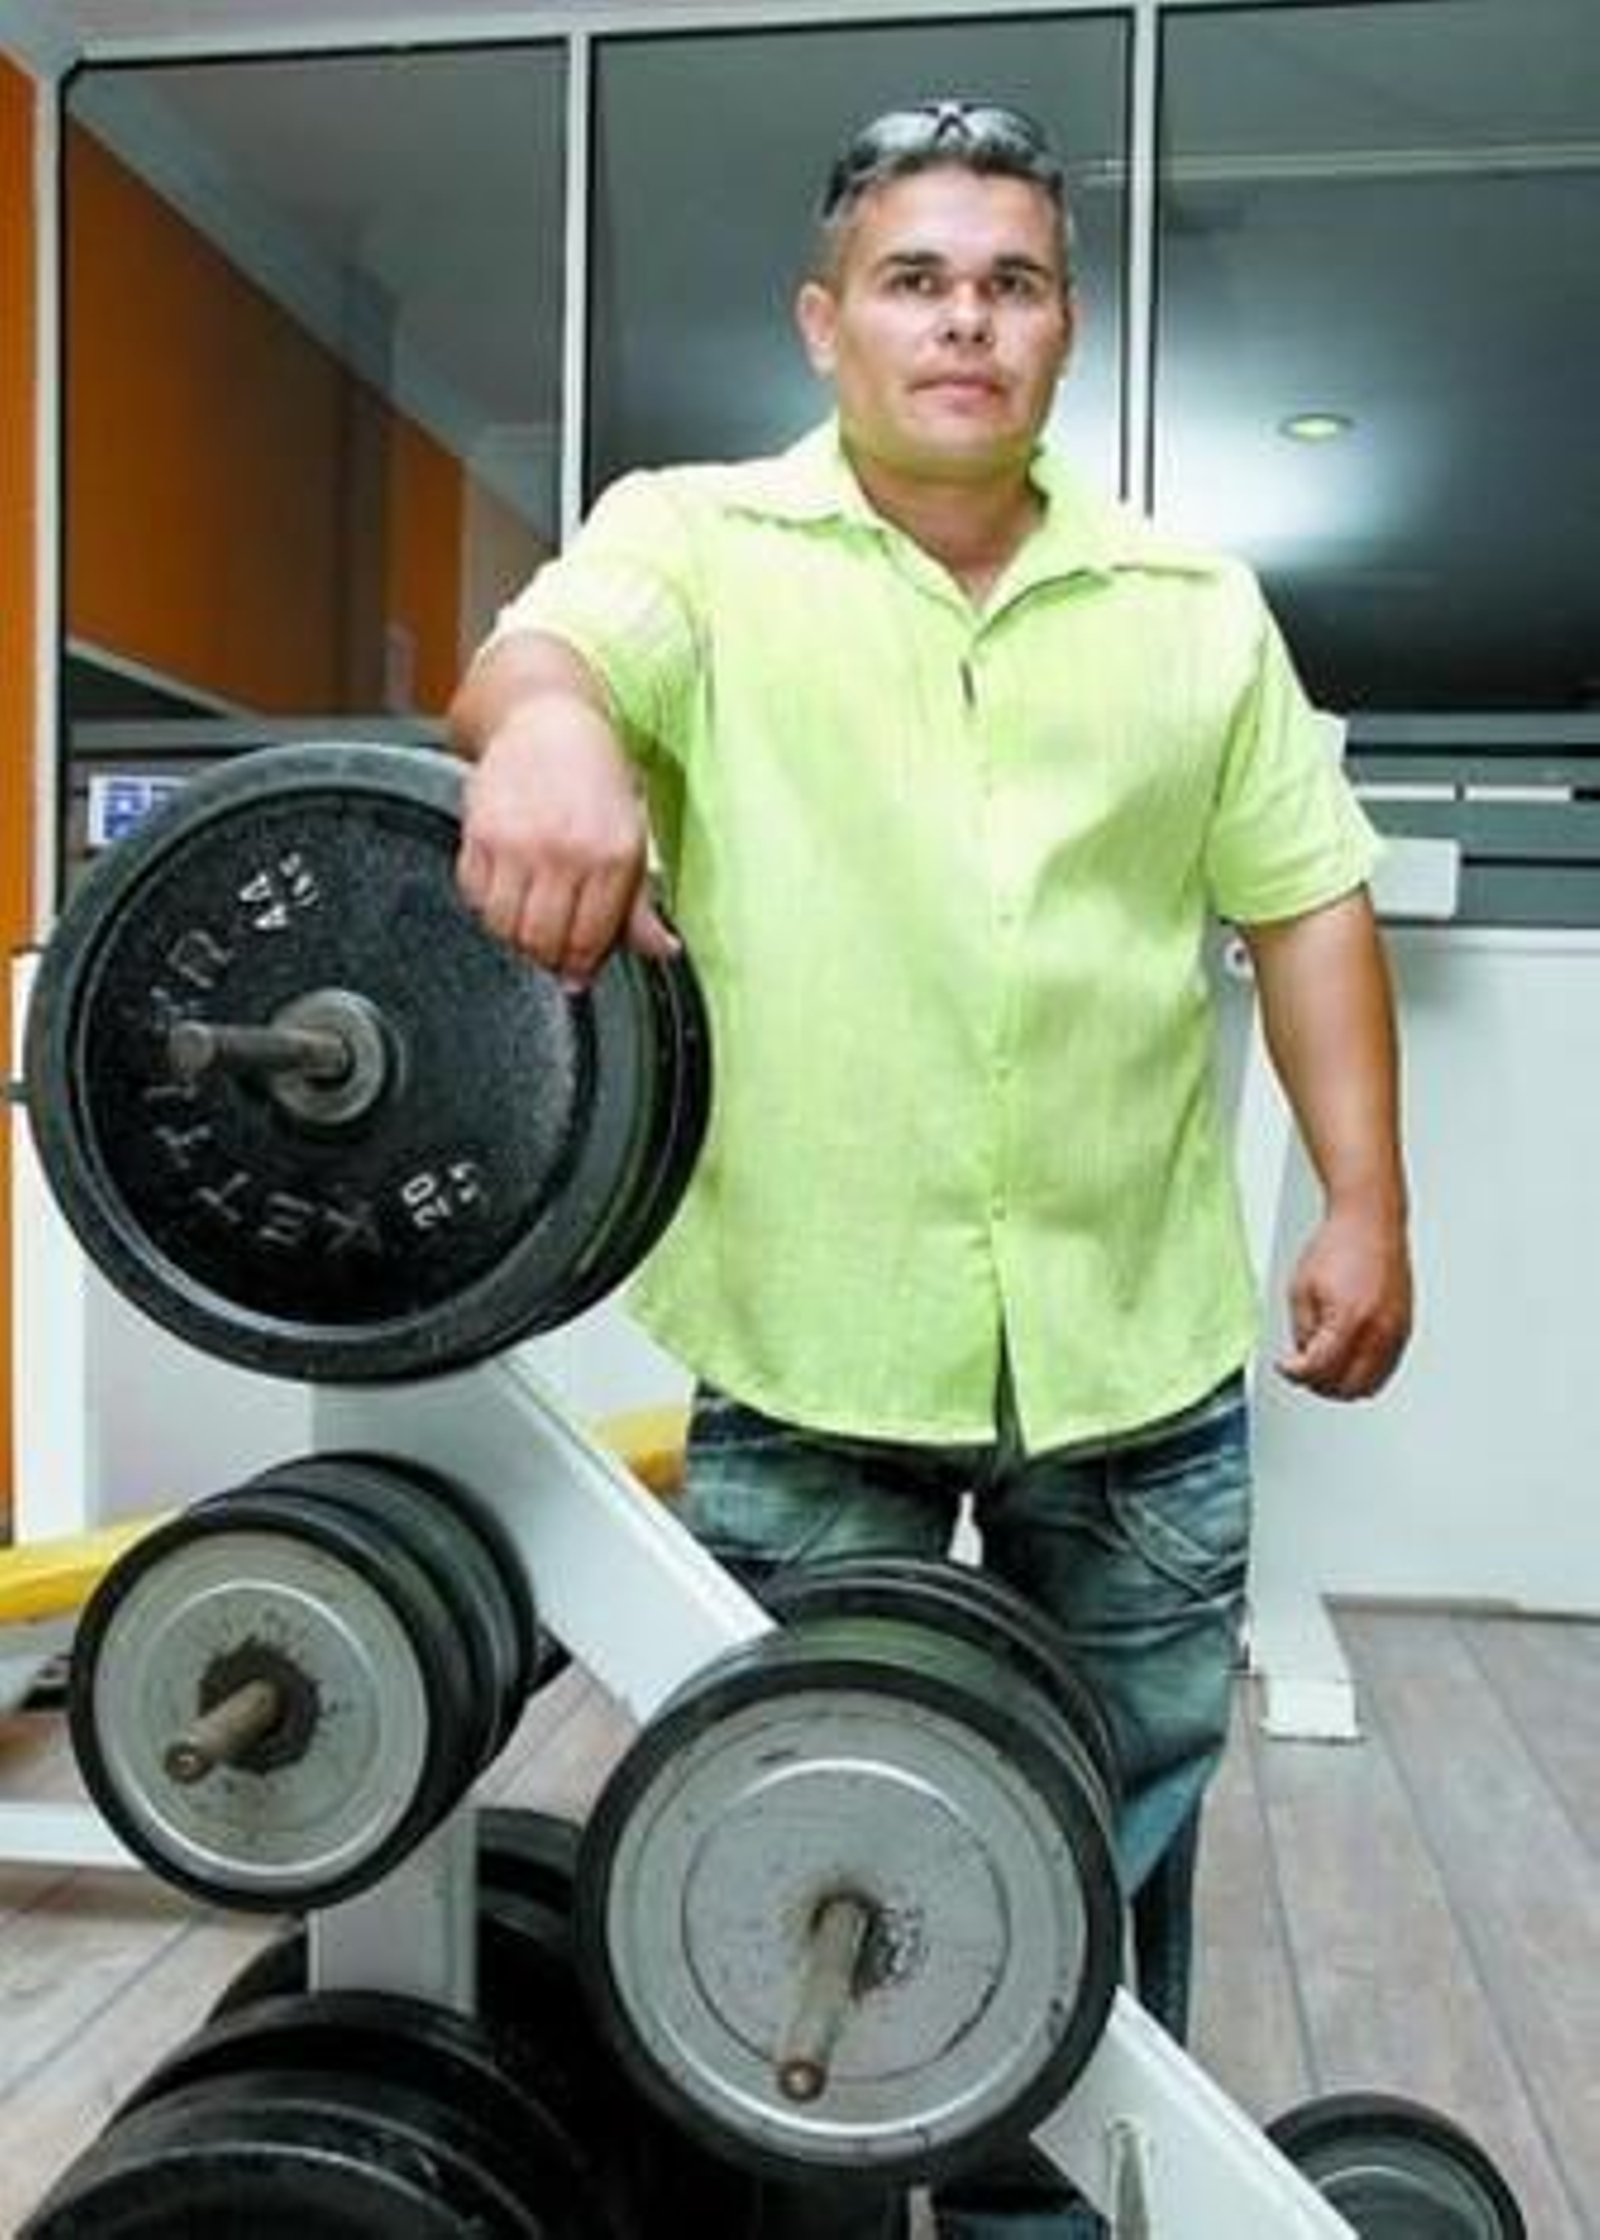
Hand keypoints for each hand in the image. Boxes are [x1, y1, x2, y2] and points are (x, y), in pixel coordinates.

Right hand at [456, 705, 679, 986]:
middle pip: (542, 941)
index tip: (576, 968)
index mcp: (613, 856)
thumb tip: (662, 951)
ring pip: (504, 926)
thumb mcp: (633, 839)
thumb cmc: (595, 780)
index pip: (589, 940)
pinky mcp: (481, 833)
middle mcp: (566, 851)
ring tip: (527, 915)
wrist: (548, 721)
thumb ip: (642, 905)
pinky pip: (475, 895)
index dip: (580, 964)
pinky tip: (505, 884)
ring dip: (513, 933)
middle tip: (549, 947)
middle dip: (546, 955)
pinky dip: (486, 902)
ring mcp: (519, 843)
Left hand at [1276, 1206, 1412, 1399]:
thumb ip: (1302, 1332)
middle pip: (1347, 1388)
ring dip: (1343, 1384)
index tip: (1286, 1366)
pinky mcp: (1405, 1329)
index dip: (1295, 1373)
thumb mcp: (1301, 1289)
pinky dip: (1363, 1372)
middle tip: (1302, 1371)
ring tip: (1323, 1365)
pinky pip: (1385, 1368)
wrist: (1370, 1222)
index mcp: (1349, 1319)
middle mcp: (1379, 1330)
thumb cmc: (1339, 1245)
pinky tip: (1346, 1357)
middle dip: (1319, 1384)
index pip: (1319, 1370)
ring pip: (1369, 1385)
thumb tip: (1304, 1361)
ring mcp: (1396, 1332)